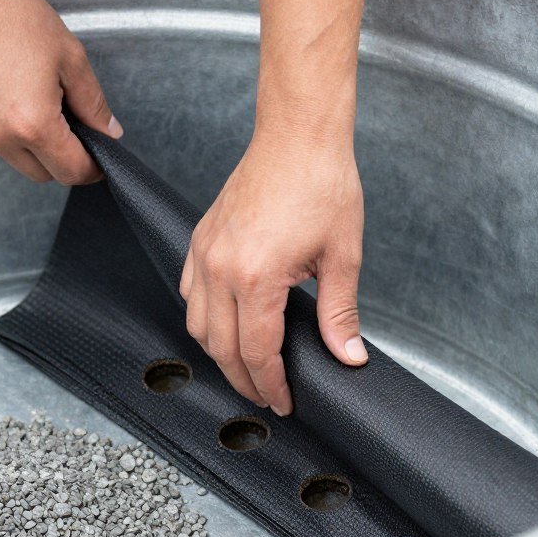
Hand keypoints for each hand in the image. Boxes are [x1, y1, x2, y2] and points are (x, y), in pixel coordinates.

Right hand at [0, 0, 121, 183]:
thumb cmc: (7, 16)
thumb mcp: (68, 56)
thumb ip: (93, 102)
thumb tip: (109, 131)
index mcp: (33, 124)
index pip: (72, 171)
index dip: (92, 169)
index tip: (99, 159)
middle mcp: (0, 137)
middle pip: (44, 175)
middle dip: (64, 161)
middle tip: (74, 132)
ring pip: (18, 161)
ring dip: (35, 148)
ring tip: (40, 106)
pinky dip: (10, 133)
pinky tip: (12, 100)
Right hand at [179, 136, 366, 416]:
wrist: (297, 134)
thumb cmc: (322, 184)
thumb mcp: (343, 256)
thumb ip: (340, 313)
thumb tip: (348, 356)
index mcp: (256, 277)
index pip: (257, 352)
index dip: (271, 385)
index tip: (283, 402)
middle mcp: (220, 268)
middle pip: (221, 348)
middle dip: (244, 380)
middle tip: (266, 397)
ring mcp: (204, 253)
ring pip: (198, 325)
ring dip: (220, 354)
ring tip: (247, 369)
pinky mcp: (200, 239)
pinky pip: (189, 294)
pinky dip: (204, 319)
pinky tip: (226, 326)